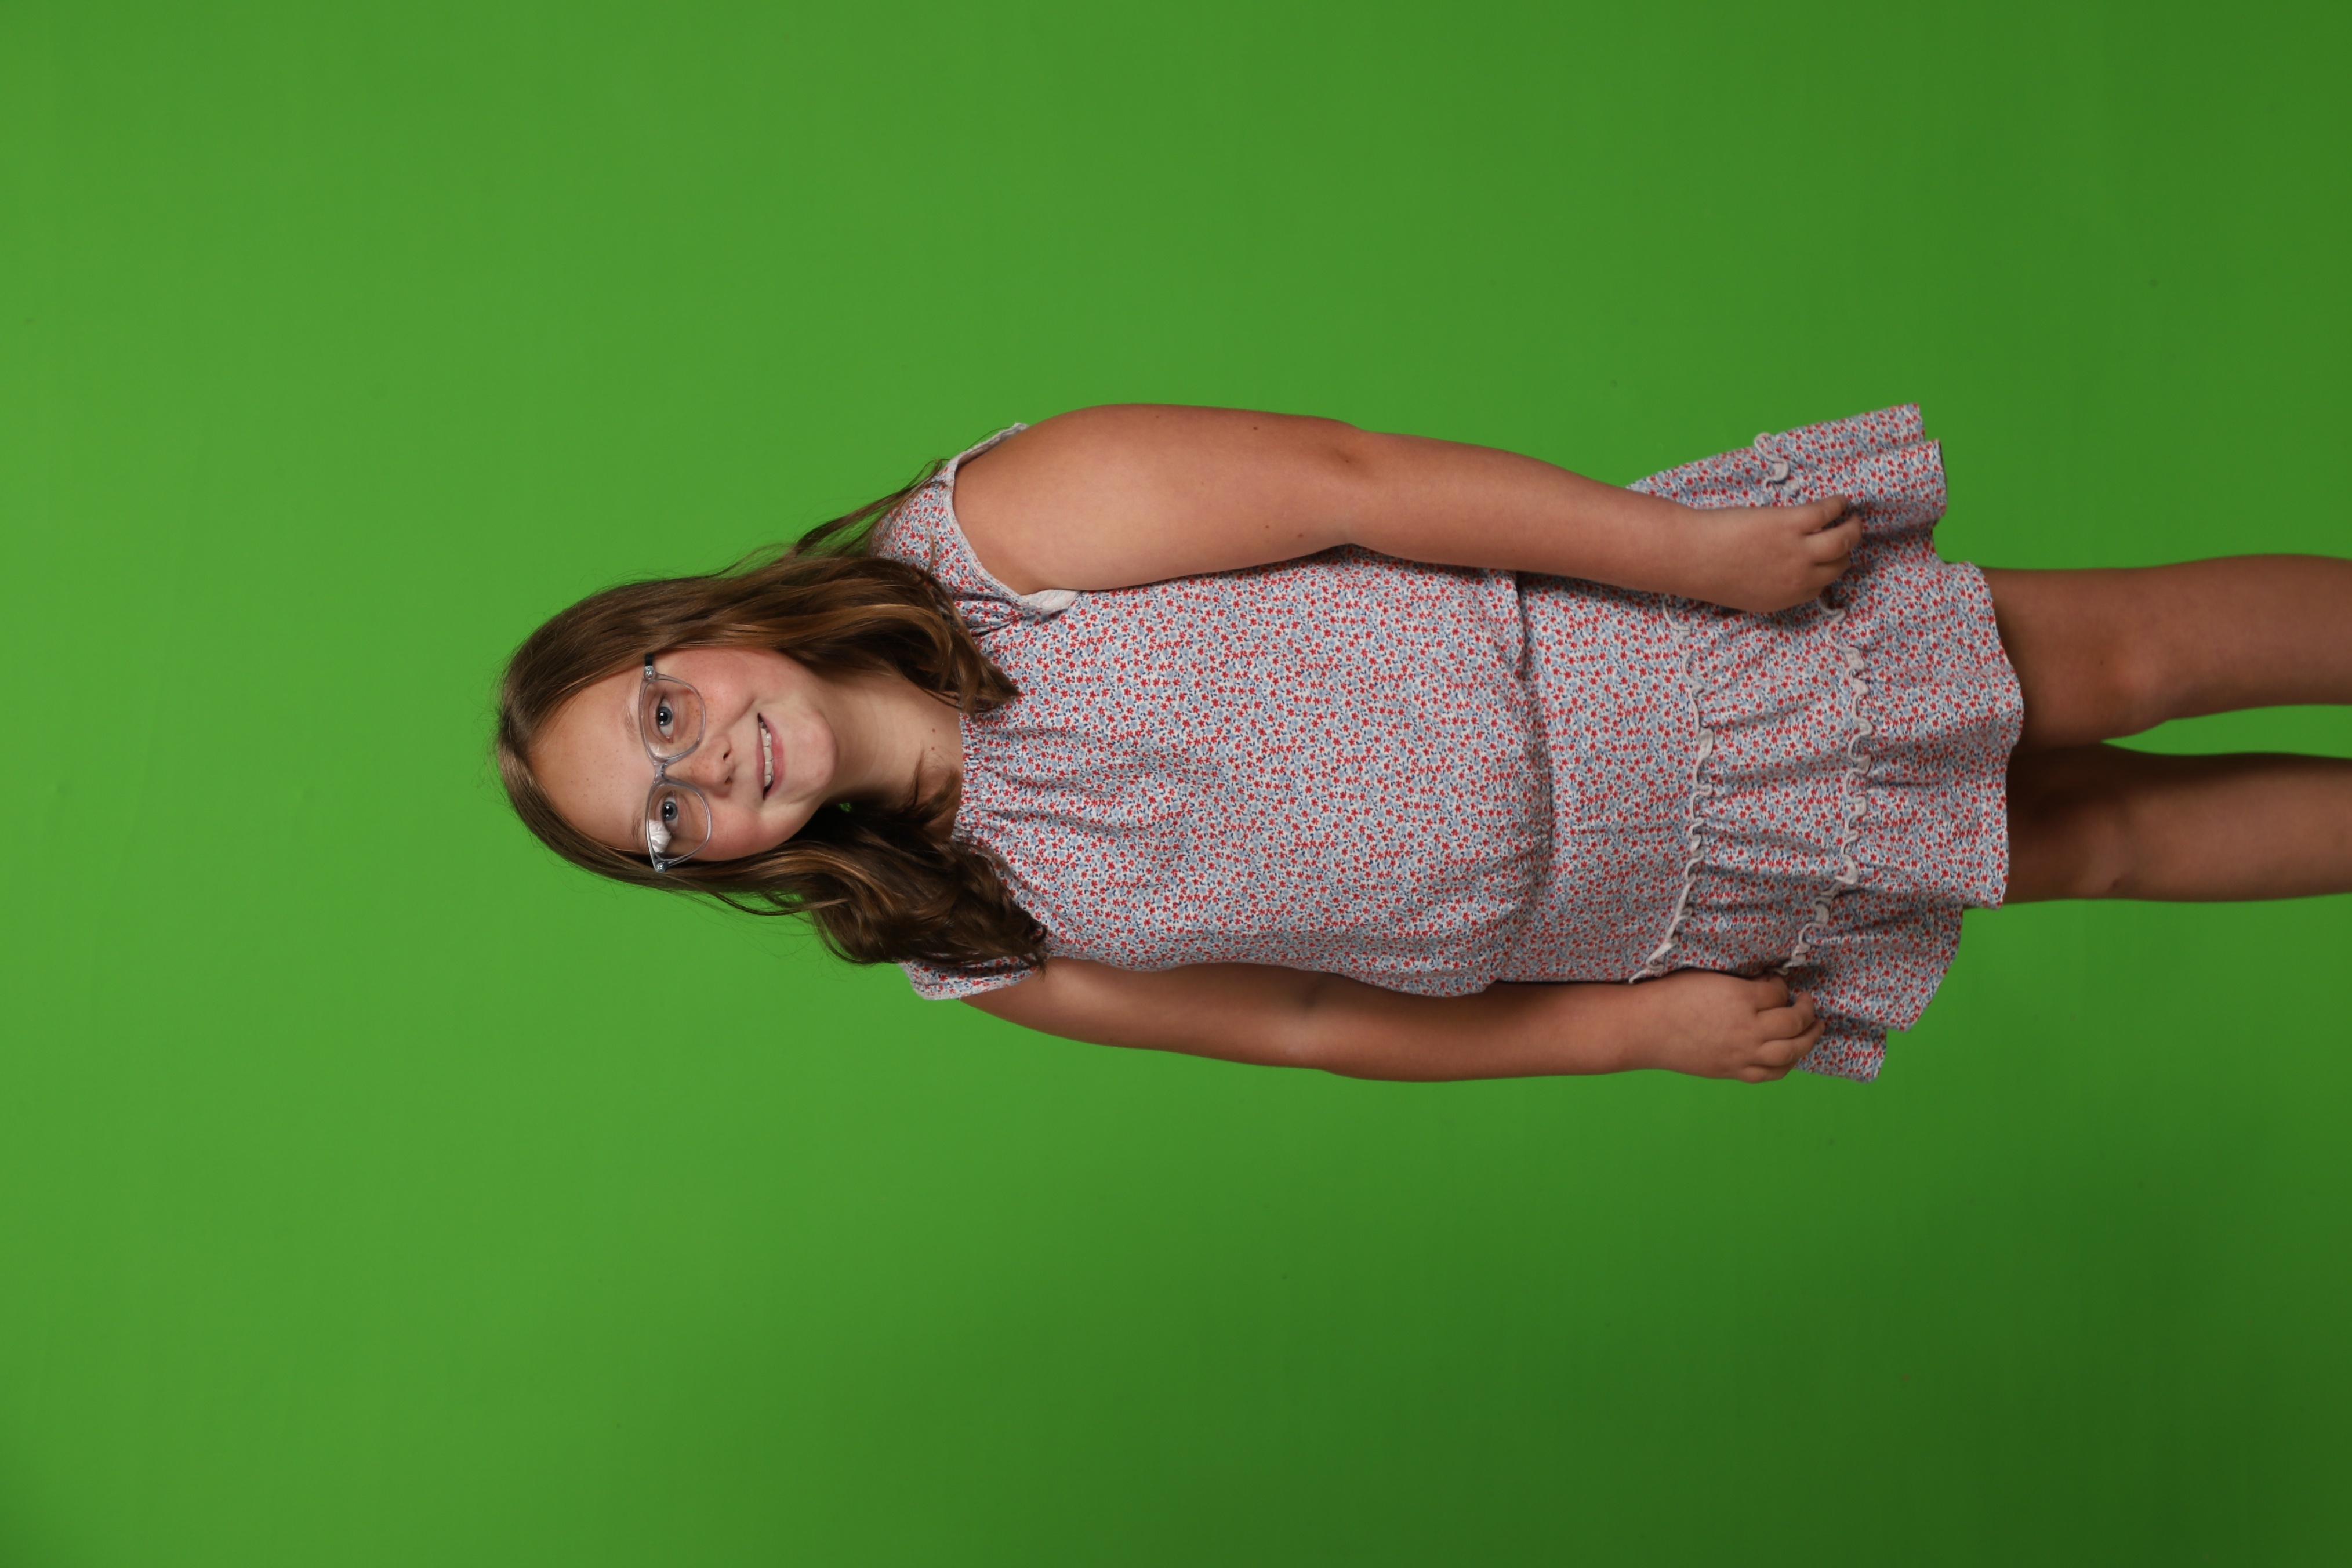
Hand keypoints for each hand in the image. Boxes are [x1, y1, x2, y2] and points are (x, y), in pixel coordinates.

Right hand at [1628, 970, 1824, 1082]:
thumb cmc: (1671, 995)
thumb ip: (1742, 983)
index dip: (1781, 985)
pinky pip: (1772, 1073)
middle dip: (1807, 1011)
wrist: (1646, 1028)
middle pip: (1794, 1023)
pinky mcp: (1733, 1071)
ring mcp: (1742, 1055)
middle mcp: (1747, 1030)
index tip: (1776, 981)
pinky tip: (1791, 1054)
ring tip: (1815, 1029)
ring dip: (1809, 1039)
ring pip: (1791, 1052)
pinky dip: (1787, 1063)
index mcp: (1740, 999)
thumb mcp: (1709, 977)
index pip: (1778, 992)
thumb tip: (1767, 985)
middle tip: (1808, 1002)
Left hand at [1668, 497, 1859, 613]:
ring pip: (1843, 540)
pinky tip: (1839, 500)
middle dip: (1844, 552)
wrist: (1690, 556)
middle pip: (1837, 565)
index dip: (1826, 571)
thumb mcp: (1744, 593)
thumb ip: (1768, 587)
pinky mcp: (1791, 523)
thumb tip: (1780, 572)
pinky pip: (1826, 512)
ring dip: (1852, 528)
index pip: (1820, 586)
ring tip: (1852, 518)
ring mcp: (1798, 551)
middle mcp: (1798, 579)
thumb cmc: (1707, 572)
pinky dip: (1837, 505)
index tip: (1827, 559)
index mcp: (1785, 599)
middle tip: (1846, 535)